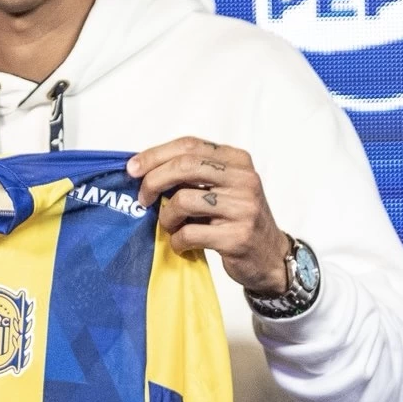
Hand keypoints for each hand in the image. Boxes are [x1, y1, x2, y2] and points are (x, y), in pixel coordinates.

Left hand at [129, 137, 292, 295]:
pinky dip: (177, 240)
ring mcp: (243, 208)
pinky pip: (190, 233)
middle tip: (142, 199)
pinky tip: (181, 244)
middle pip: (184, 166)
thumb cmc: (236, 219)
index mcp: (238, 160)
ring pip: (183, 200)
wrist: (270, 256)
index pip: (189, 145)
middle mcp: (244, 179)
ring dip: (166, 217)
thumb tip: (144, 167)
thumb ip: (193, 174)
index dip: (155, 155)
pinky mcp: (237, 237)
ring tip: (169, 226)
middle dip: (153, 181)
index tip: (132, 168)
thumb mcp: (222, 187)